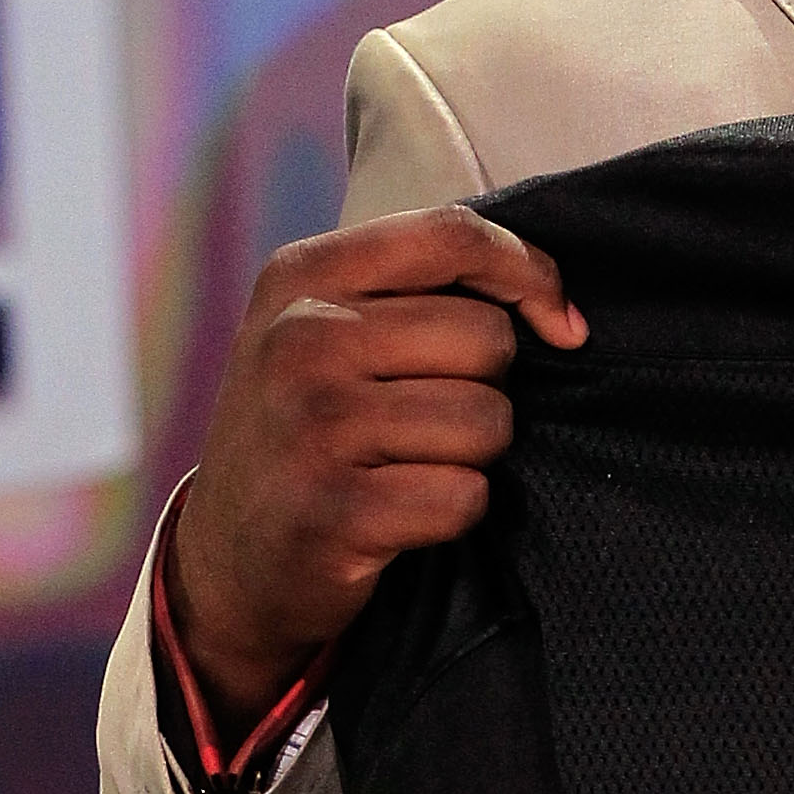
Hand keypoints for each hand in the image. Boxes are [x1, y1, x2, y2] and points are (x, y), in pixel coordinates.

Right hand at [164, 209, 585, 737]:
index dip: (529, 274)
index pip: (451, 235)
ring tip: (409, 465)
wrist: (229, 559)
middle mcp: (299, 339)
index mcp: (301, 278)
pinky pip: (465, 496)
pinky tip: (401, 513)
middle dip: (488, 387)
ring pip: (487, 420)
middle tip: (426, 419)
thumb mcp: (326, 331)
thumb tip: (565, 315)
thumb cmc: (309, 431)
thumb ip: (421, 292)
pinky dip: (453, 512)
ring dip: (472, 455)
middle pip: (487, 337)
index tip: (558, 324)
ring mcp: (312, 425)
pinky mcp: (335, 511)